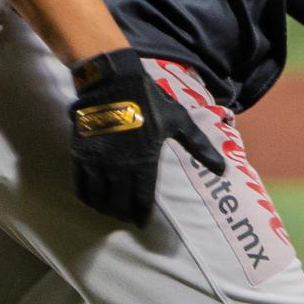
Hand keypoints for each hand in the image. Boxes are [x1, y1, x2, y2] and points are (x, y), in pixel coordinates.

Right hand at [68, 48, 226, 225]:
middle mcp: (119, 167)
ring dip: (105, 209)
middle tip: (126, 217)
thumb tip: (223, 170)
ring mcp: (98, 162)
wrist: (113, 81)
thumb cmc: (149, 100)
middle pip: (119, 204)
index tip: (141, 221)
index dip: (141, 215)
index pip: (142, 200)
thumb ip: (199, 147)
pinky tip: (93, 198)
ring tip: (110, 209)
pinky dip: (87, 198)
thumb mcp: (178, 121)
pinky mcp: (81, 155)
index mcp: (144, 161)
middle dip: (123, 214)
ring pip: (99, 199)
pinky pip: (81, 187)